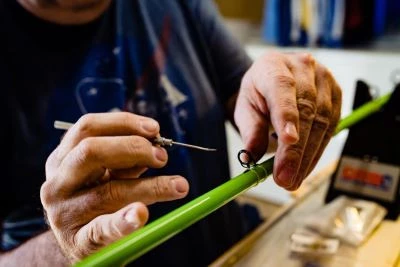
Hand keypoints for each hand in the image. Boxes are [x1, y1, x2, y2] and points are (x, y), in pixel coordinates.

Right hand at [40, 112, 188, 262]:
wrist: (74, 242)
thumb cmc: (93, 200)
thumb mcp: (103, 174)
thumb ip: (125, 159)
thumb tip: (157, 145)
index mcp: (62, 159)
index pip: (88, 127)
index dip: (124, 123)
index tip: (154, 128)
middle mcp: (58, 182)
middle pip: (91, 151)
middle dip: (133, 147)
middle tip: (162, 156)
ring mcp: (64, 213)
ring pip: (107, 191)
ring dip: (149, 185)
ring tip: (178, 185)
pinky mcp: (77, 241)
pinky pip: (102, 229)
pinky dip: (124, 220)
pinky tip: (141, 214)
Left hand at [234, 51, 341, 189]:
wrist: (275, 76)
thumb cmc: (259, 93)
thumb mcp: (245, 108)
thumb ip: (250, 130)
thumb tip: (251, 158)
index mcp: (273, 65)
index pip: (282, 88)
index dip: (287, 115)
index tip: (288, 141)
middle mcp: (302, 67)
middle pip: (306, 109)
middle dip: (296, 149)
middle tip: (285, 179)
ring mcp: (323, 79)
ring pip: (322, 120)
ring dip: (308, 155)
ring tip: (293, 179)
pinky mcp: (336, 93)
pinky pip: (332, 125)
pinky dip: (318, 150)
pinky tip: (305, 167)